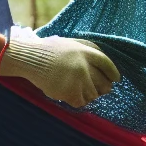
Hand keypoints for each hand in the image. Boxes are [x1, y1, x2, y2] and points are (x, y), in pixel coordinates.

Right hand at [0, 27, 120, 107]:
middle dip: (102, 88)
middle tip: (99, 91)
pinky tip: (69, 96)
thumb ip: (84, 51)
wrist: (30, 58)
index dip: (112, 73)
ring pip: (92, 95)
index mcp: (85, 51)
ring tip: (78, 92)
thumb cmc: (46, 50)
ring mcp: (78, 79)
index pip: (107, 64)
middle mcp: (85, 65)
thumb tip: (98, 65)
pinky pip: (81, 102)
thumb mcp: (69, 43)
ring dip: (87, 95)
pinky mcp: (70, 91)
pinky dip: (76, 101)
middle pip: (103, 83)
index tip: (115, 80)